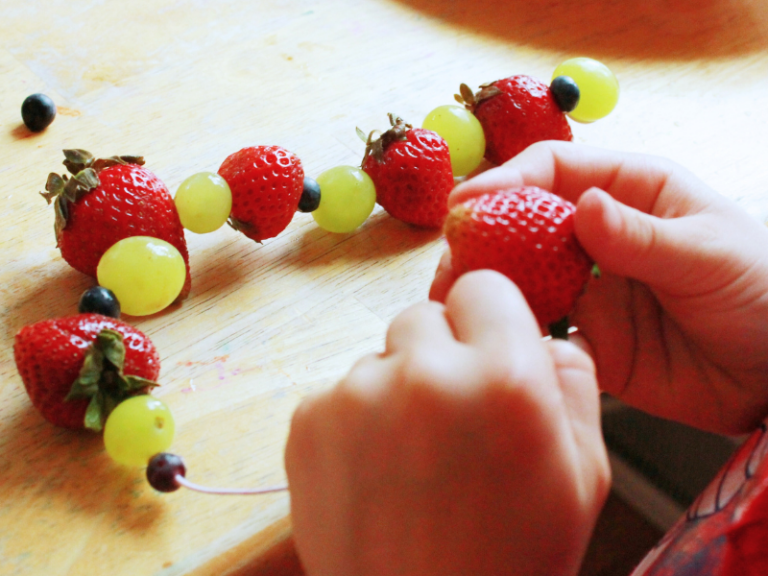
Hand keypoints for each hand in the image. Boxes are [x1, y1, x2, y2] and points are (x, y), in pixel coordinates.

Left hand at [286, 271, 608, 575]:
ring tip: (411, 456)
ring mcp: (357, 395)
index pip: (482, 286)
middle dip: (440, 353)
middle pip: (424, 315)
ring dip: (396, 387)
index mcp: (503, 378)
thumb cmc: (511, 558)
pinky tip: (376, 470)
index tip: (486, 347)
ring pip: (380, 355)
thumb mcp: (582, 475)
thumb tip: (551, 334)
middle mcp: (425, 373)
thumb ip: (573, 384)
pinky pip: (338, 390)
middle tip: (450, 415)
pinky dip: (355, 418)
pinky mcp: (307, 422)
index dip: (487, 319)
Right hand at [431, 141, 767, 434]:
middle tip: (450, 256)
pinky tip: (493, 337)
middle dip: (484, 234)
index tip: (469, 202)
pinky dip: (514, 331)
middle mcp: (601, 235)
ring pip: (524, 277)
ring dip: (489, 284)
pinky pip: (540, 330)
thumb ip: (642, 236)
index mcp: (632, 192)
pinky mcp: (588, 338)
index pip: (558, 170)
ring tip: (454, 299)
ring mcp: (591, 288)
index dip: (509, 180)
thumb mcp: (708, 254)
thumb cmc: (764, 292)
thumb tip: (583, 207)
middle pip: (526, 223)